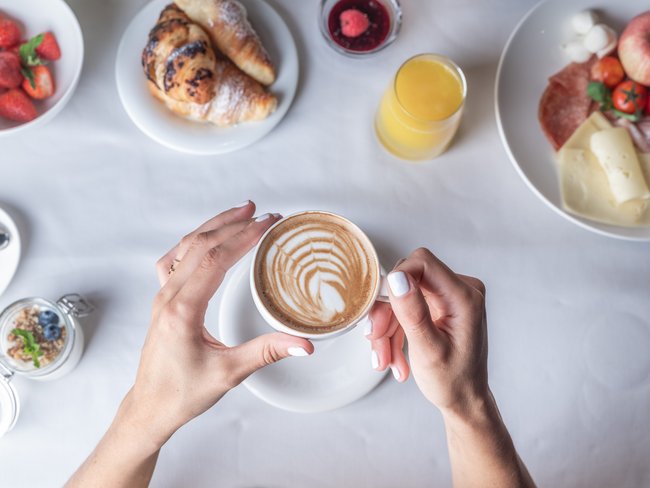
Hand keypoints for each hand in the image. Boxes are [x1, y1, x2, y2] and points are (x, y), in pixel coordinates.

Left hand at [128, 202, 313, 445]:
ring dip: (214, 226)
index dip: (244, 237)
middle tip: (264, 214)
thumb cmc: (181, 393)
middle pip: (201, 245)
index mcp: (183, 310)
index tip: (267, 224)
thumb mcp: (229, 374)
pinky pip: (174, 259)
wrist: (150, 407)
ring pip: (186, 247)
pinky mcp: (163, 300)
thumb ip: (267, 352)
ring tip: (241, 212)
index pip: (216, 260)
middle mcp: (169, 297)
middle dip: (235, 224)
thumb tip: (302, 344)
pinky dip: (195, 242)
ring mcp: (162, 296)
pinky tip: (208, 238)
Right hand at [367, 248, 487, 414]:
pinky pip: (406, 306)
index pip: (422, 263)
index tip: (379, 307)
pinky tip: (393, 357)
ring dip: (388, 327)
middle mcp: (460, 290)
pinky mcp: (439, 304)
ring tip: (385, 359)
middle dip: (387, 312)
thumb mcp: (428, 351)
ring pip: (402, 295)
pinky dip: (395, 330)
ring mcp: (449, 296)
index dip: (396, 279)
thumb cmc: (453, 382)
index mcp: (465, 297)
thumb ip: (413, 312)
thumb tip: (397, 278)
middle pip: (407, 280)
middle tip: (376, 339)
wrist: (464, 400)